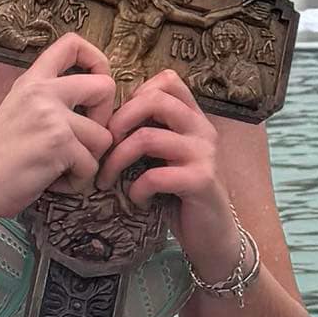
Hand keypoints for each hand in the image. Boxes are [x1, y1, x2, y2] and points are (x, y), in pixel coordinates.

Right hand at [0, 33, 115, 219]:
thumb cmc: (0, 154)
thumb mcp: (19, 109)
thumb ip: (49, 97)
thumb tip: (93, 96)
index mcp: (33, 81)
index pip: (71, 43)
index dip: (97, 59)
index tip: (97, 80)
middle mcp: (43, 92)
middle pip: (105, 86)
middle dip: (104, 117)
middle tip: (85, 138)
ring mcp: (52, 117)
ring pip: (103, 136)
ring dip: (88, 159)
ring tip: (61, 167)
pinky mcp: (59, 144)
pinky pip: (91, 165)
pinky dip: (77, 181)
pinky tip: (54, 182)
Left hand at [98, 69, 236, 276]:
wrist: (214, 235)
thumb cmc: (181, 195)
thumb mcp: (167, 157)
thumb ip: (152, 133)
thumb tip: (110, 121)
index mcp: (193, 118)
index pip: (167, 80)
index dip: (136, 94)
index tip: (120, 124)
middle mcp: (202, 129)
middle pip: (154, 99)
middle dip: (118, 121)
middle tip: (104, 148)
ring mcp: (204, 154)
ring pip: (147, 137)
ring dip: (117, 160)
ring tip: (108, 180)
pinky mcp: (201, 181)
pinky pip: (155, 175)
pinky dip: (136, 189)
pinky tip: (136, 200)